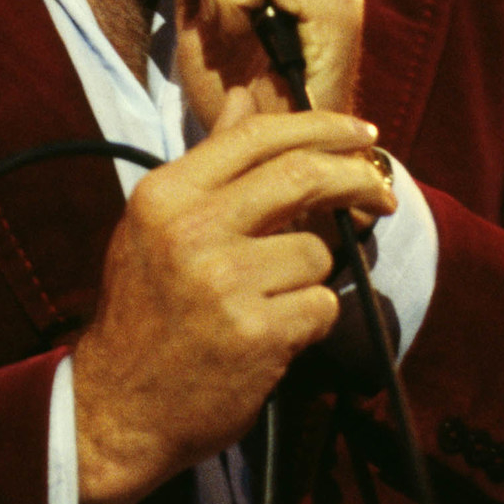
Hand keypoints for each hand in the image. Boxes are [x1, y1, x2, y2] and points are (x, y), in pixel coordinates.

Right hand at [70, 94, 398, 503]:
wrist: (118, 407)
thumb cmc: (145, 311)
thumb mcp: (158, 225)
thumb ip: (210, 160)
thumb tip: (244, 96)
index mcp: (167, 194)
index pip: (258, 136)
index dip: (320, 126)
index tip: (360, 132)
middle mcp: (193, 230)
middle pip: (302, 176)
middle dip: (357, 178)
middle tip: (384, 191)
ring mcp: (226, 283)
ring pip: (317, 253)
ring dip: (312, 276)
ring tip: (274, 299)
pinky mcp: (257, 335)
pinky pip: (320, 306)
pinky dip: (310, 319)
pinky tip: (277, 334)